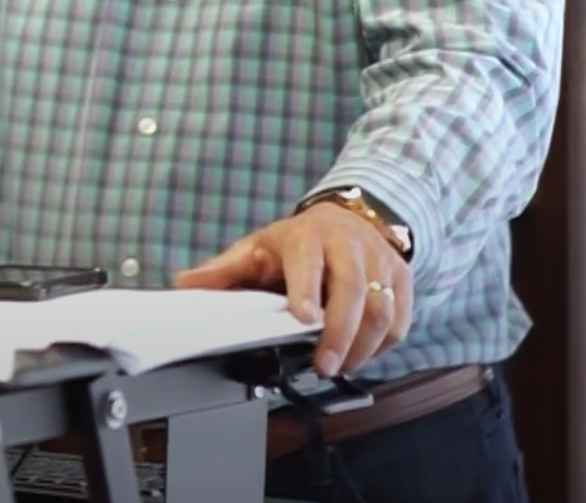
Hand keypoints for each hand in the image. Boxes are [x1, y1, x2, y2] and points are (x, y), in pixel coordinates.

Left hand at [173, 203, 413, 376]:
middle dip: (339, 333)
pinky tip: (362, 355)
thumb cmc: (299, 241)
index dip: (306, 290)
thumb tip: (183, 285)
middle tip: (323, 365)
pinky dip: (384, 345)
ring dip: (363, 346)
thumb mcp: (257, 248)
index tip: (302, 318)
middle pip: (353, 290)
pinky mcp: (401, 279)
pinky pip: (400, 318)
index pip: (309, 263)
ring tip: (340, 367)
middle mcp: (349, 246)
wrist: (350, 219)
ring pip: (382, 308)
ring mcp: (380, 262)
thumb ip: (223, 271)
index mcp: (308, 237)